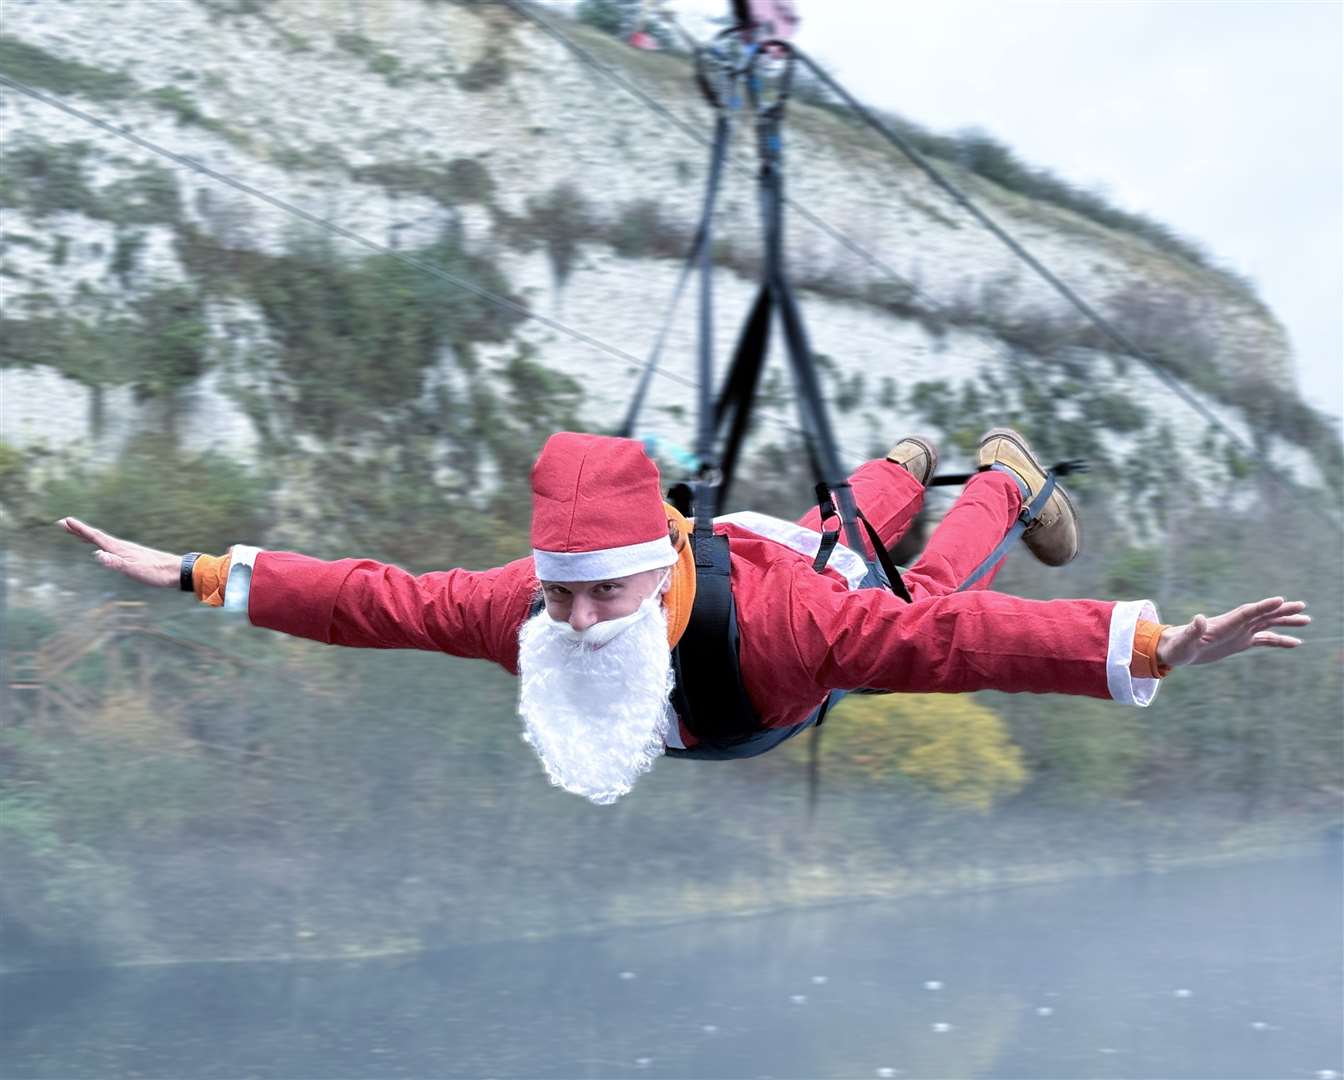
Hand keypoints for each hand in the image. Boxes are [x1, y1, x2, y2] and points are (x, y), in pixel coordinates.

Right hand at [57, 517, 180, 588]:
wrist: (176, 571)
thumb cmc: (155, 573)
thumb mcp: (134, 570)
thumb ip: (116, 563)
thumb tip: (97, 554)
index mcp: (119, 549)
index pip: (96, 537)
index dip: (80, 530)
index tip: (65, 520)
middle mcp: (122, 547)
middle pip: (96, 536)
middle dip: (79, 530)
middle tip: (62, 523)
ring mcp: (127, 550)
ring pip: (103, 541)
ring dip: (88, 536)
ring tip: (77, 533)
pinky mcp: (132, 555)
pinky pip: (111, 547)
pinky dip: (101, 544)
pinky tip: (102, 548)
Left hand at [1157, 597, 1309, 667]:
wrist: (1174, 650)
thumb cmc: (1176, 646)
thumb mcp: (1183, 641)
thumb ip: (1192, 630)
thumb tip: (1198, 618)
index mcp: (1223, 624)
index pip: (1247, 612)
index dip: (1263, 606)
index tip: (1280, 600)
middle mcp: (1234, 625)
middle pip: (1262, 615)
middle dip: (1281, 611)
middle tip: (1302, 606)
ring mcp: (1239, 633)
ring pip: (1267, 625)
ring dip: (1285, 622)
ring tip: (1307, 620)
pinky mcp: (1239, 643)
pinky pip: (1264, 640)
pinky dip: (1279, 640)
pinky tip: (1295, 643)